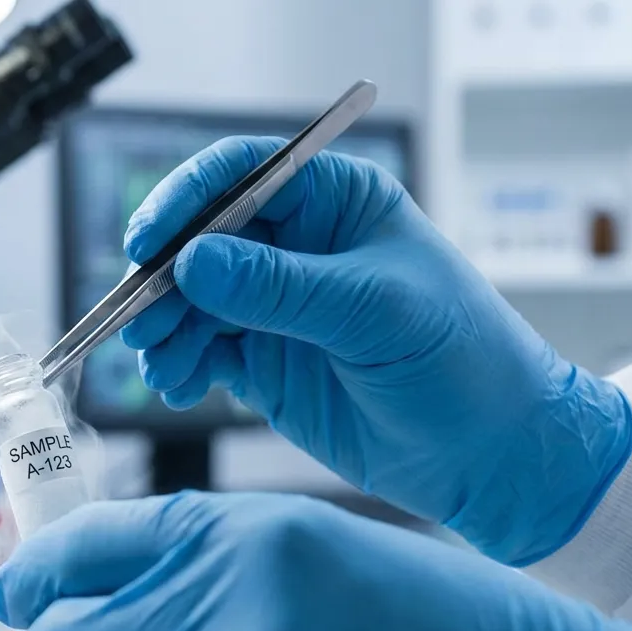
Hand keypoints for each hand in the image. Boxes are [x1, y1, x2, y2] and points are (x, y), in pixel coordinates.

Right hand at [122, 136, 631, 564]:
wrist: (490, 455)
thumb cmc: (461, 360)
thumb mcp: (372, 313)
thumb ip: (279, 287)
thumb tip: (193, 262)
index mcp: (335, 202)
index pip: (242, 174)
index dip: (187, 200)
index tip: (148, 242)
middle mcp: (297, 245)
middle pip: (200, 239)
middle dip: (164, 278)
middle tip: (142, 321)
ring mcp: (275, 304)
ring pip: (190, 299)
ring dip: (165, 329)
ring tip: (164, 366)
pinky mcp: (263, 359)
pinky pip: (199, 349)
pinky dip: (179, 365)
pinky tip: (180, 386)